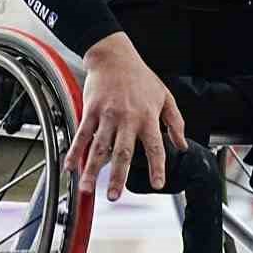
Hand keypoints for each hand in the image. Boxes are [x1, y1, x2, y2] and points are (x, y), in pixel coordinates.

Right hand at [68, 33, 187, 200]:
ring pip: (98, 147)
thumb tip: (181, 145)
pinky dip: (75, 151)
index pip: (154, 147)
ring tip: (87, 188)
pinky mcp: (90, 111)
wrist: (113, 56)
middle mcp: (127, 118)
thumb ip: (175, 122)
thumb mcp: (165, 96)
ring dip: (92, 170)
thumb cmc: (140, 76)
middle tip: (115, 196)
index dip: (156, 166)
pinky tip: (70, 165)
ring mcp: (107, 115)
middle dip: (117, 176)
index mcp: (147, 117)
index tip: (157, 184)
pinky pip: (82, 134)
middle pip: (122, 152)